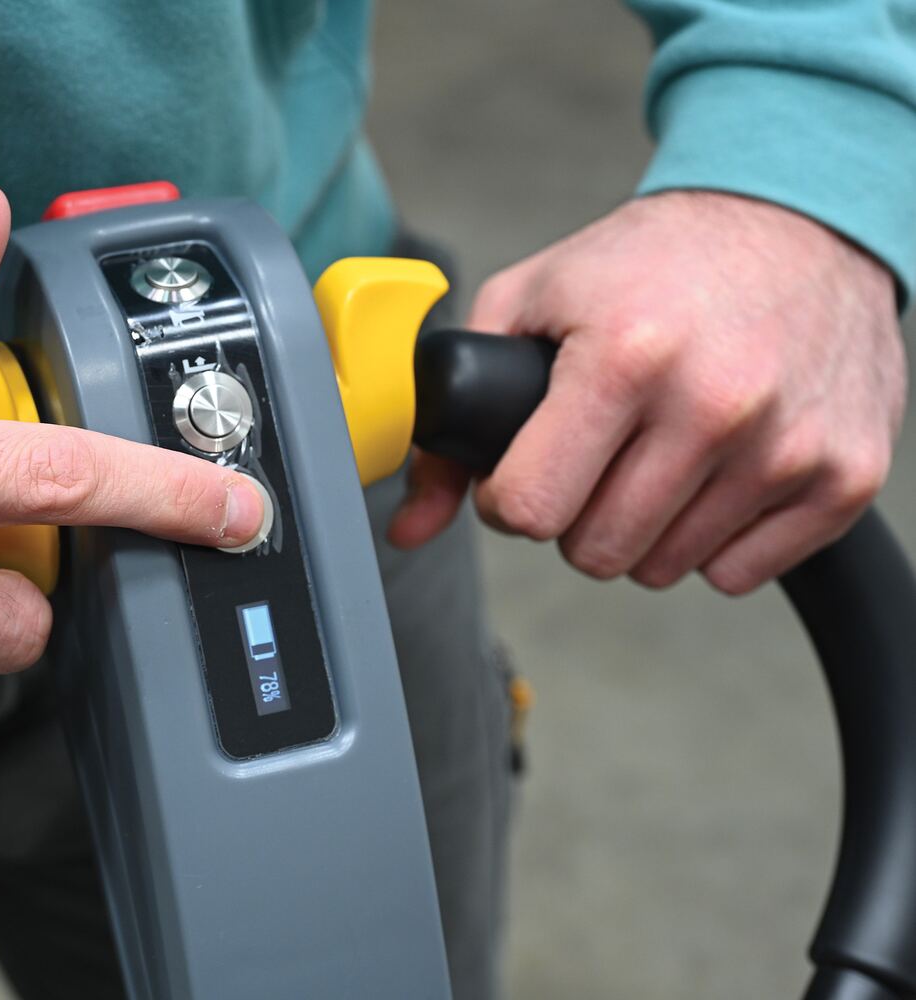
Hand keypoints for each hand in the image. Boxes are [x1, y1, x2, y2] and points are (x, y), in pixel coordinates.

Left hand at [389, 191, 905, 593]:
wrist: (799, 220)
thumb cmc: (652, 262)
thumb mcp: (530, 302)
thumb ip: (454, 413)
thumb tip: (408, 525)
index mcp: (625, 357)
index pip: (531, 508)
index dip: (511, 500)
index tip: (525, 471)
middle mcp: (714, 404)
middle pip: (593, 551)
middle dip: (574, 513)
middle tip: (594, 455)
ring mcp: (786, 445)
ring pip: (661, 569)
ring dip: (641, 526)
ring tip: (656, 451)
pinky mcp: (844, 475)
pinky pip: (736, 574)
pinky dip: (712, 539)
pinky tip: (714, 470)